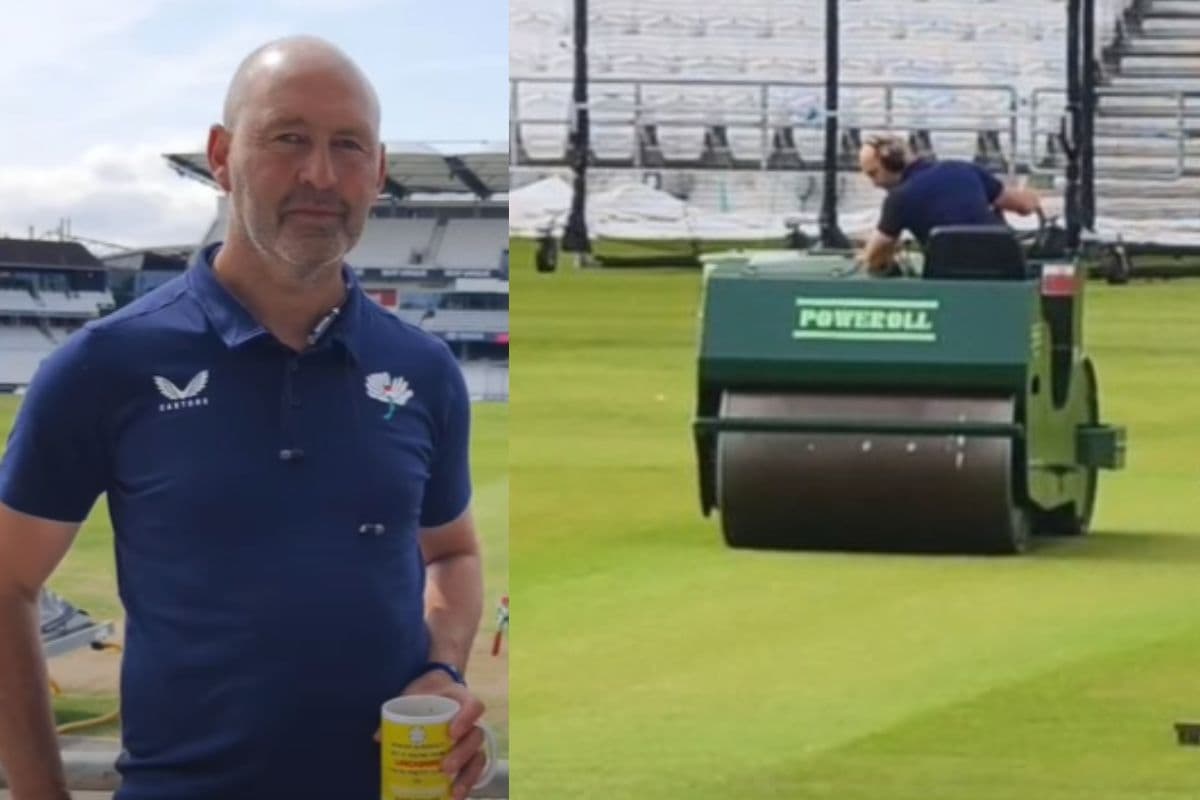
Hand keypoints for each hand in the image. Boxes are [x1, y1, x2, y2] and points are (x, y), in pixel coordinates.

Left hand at [375, 669, 488, 799]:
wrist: (430, 695)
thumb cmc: (422, 697)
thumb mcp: (411, 697)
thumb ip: (398, 713)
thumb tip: (379, 737)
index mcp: (460, 701)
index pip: (474, 706)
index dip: (467, 718)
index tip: (451, 732)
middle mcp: (471, 721)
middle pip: (476, 736)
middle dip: (463, 753)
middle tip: (445, 767)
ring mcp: (470, 740)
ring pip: (478, 757)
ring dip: (468, 775)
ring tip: (454, 792)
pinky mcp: (467, 757)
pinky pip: (473, 771)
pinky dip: (466, 784)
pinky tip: (454, 797)